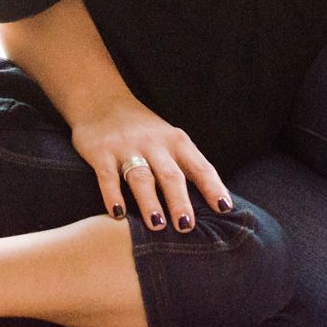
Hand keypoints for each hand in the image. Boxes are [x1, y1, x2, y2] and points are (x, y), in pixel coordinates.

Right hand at [66, 93, 229, 233]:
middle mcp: (154, 144)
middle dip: (179, 201)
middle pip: (170, 175)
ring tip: (157, 225)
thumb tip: (212, 206)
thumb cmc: (143, 130)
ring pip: (141, 177)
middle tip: (186, 226)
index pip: (200, 167)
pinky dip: (112, 195)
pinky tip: (117, 214)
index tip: (225, 209)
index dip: (213, 188)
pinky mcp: (101, 152)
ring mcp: (126, 147)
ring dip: (149, 202)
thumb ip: (185, 166)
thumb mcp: (169, 140)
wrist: (102, 100)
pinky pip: (107, 176)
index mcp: (176, 142)